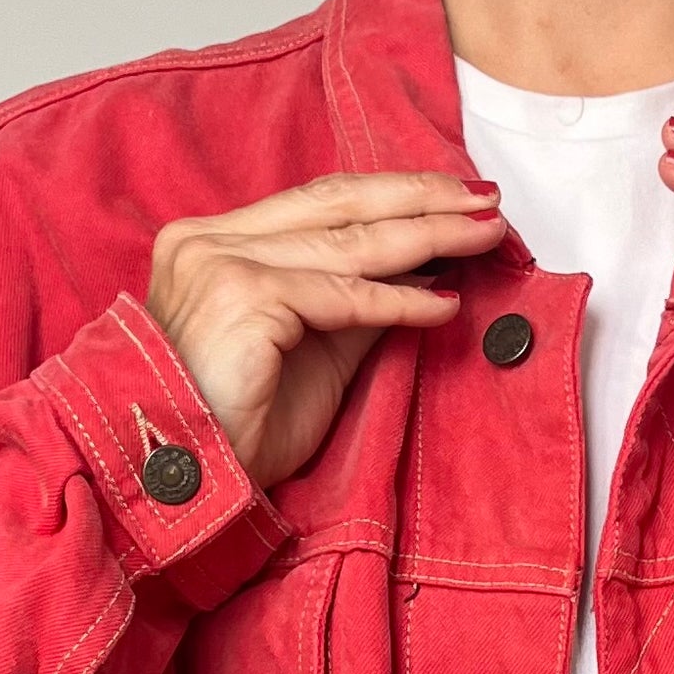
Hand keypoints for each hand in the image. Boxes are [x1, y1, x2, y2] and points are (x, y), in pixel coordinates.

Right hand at [145, 171, 506, 487]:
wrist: (188, 480)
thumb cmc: (240, 430)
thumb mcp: (314, 356)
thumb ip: (355, 307)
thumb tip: (420, 275)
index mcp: (216, 243)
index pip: (320, 202)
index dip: (392, 193)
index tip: (454, 195)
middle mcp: (211, 240)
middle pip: (338, 203)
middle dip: (421, 198)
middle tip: (485, 198)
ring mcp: (221, 262)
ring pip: (348, 242)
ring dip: (428, 236)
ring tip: (484, 234)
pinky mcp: (242, 296)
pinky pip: (342, 295)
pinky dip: (400, 300)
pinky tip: (445, 302)